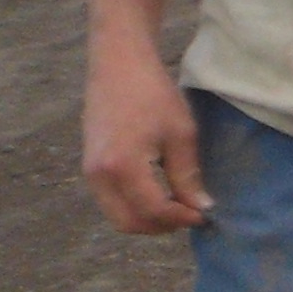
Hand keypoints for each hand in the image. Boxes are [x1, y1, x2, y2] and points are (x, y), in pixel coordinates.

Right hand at [82, 44, 208, 233]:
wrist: (118, 66)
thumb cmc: (154, 95)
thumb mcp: (181, 135)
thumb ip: (187, 175)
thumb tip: (201, 208)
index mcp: (123, 167)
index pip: (153, 211)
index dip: (181, 218)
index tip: (204, 216)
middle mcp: (99, 175)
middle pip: (128, 223)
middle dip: (161, 225)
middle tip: (190, 215)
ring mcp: (89, 172)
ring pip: (116, 215)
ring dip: (146, 218)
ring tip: (177, 205)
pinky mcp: (89, 166)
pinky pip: (109, 200)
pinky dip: (133, 205)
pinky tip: (158, 193)